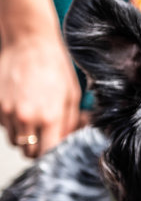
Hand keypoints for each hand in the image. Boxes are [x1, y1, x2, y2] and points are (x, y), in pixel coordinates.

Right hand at [0, 34, 80, 157]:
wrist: (29, 44)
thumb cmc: (55, 68)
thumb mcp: (72, 97)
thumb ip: (70, 124)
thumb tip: (68, 142)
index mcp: (49, 118)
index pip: (47, 154)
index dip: (53, 156)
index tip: (56, 151)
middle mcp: (26, 118)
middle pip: (28, 153)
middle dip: (38, 149)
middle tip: (46, 137)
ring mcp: (7, 112)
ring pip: (15, 141)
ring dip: (25, 137)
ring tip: (35, 119)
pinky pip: (4, 126)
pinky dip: (12, 124)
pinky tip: (22, 107)